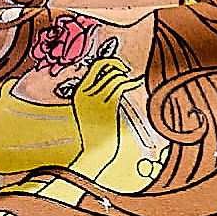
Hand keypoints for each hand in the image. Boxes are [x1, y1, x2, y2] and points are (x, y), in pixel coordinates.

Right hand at [67, 55, 138, 174]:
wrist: (95, 154)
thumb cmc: (95, 133)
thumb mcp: (89, 110)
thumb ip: (96, 94)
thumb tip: (112, 76)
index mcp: (78, 93)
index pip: (95, 66)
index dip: (110, 61)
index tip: (119, 67)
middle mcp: (85, 93)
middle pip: (105, 66)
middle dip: (118, 64)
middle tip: (126, 71)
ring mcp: (95, 100)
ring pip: (114, 76)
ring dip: (125, 77)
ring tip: (131, 82)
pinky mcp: (107, 107)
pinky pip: (120, 87)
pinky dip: (131, 82)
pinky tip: (138, 82)